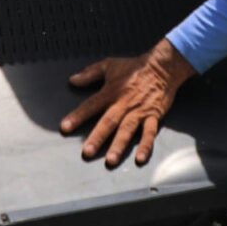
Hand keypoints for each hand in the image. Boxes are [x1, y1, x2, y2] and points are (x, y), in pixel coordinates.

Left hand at [61, 39, 196, 167]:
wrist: (162, 67)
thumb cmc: (133, 67)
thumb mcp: (109, 65)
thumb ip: (90, 73)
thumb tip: (72, 80)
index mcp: (111, 92)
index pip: (91, 105)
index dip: (77, 116)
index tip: (65, 128)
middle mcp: (123, 104)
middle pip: (108, 122)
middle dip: (97, 137)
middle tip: (87, 152)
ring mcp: (139, 111)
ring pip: (127, 130)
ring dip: (119, 145)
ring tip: (111, 160)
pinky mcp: (153, 116)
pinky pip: (149, 133)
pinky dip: (146, 146)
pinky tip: (140, 158)